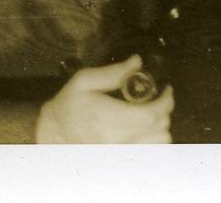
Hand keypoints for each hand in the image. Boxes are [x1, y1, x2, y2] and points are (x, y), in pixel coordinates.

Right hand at [35, 55, 173, 143]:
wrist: (53, 133)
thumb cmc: (68, 105)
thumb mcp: (84, 80)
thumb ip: (113, 72)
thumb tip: (137, 61)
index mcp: (108, 118)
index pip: (151, 114)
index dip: (166, 101)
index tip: (166, 89)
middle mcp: (117, 139)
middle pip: (159, 129)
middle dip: (164, 110)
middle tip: (156, 97)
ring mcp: (119, 153)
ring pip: (158, 144)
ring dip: (161, 126)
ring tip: (150, 113)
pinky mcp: (119, 159)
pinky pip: (149, 152)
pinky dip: (154, 140)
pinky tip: (144, 129)